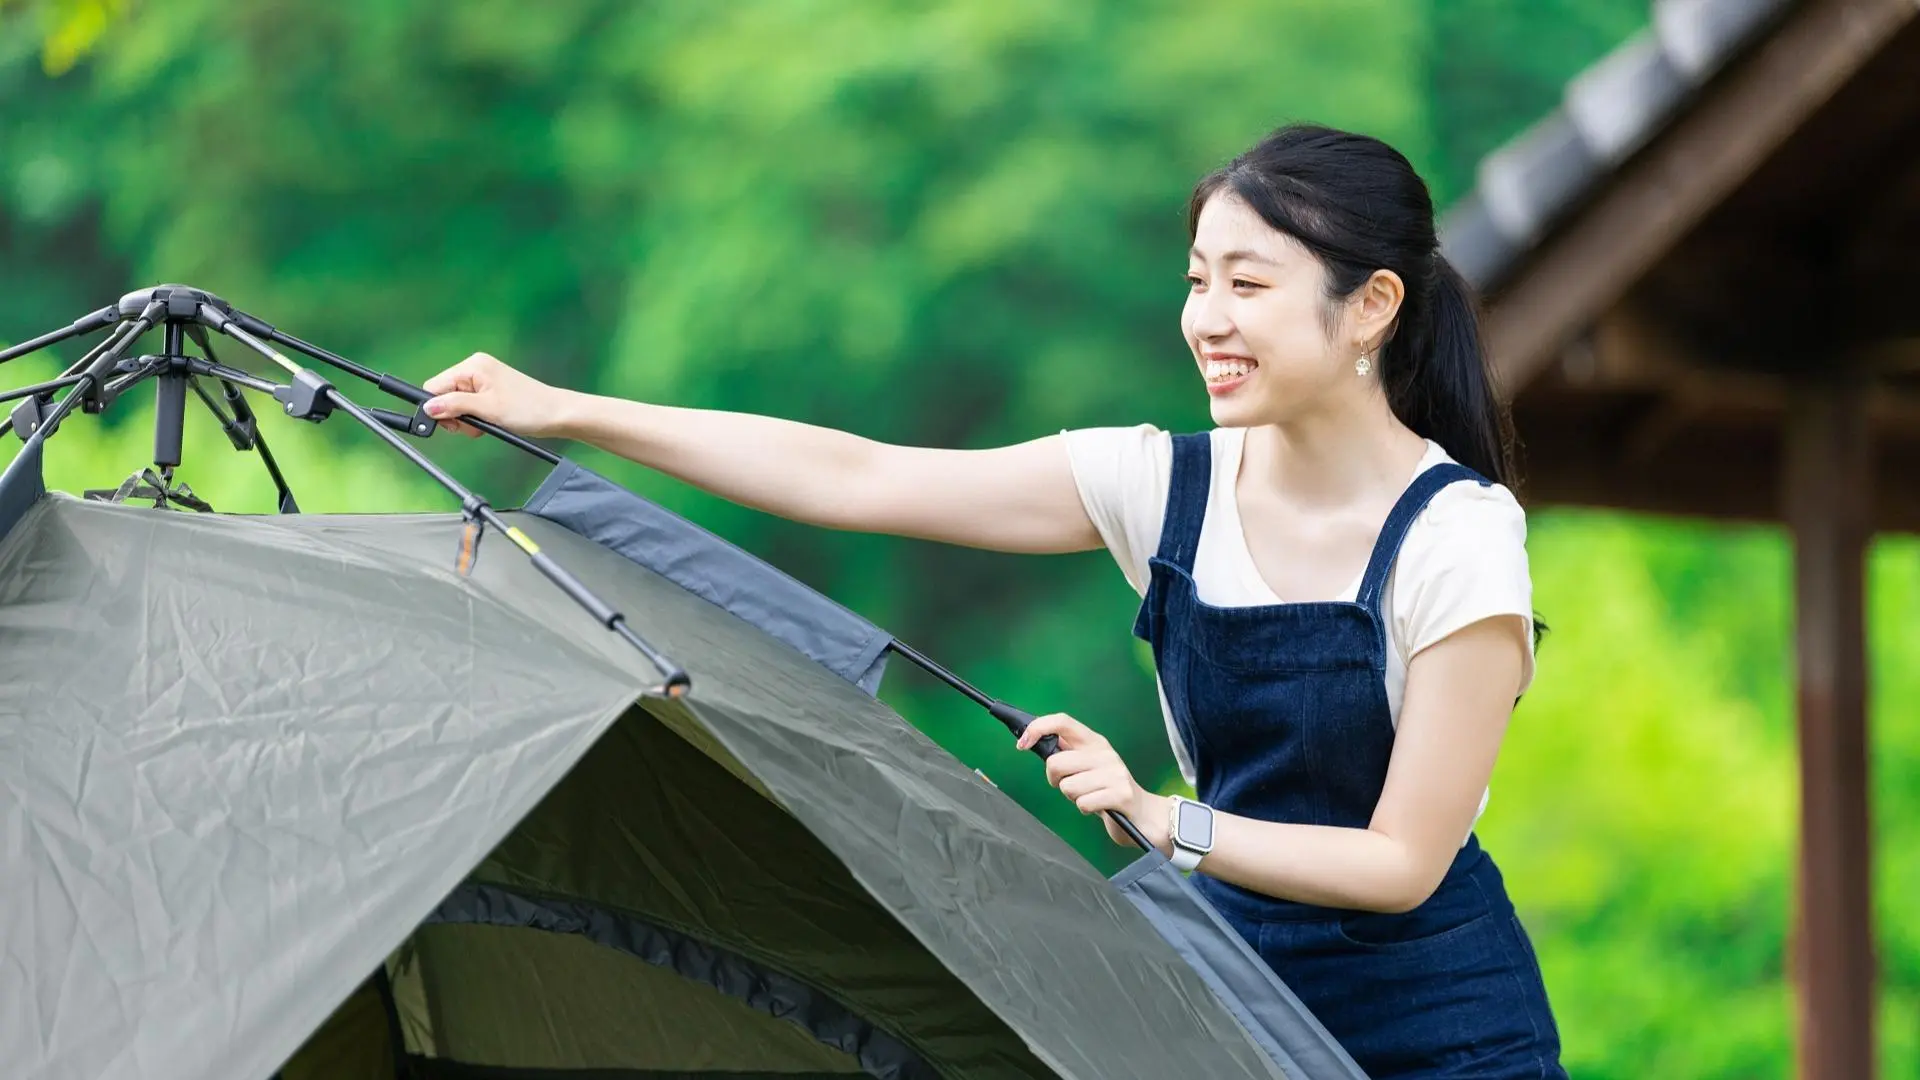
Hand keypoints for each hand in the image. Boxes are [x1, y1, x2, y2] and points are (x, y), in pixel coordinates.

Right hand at [422, 352, 576, 438]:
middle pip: (444, 395)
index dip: (438, 408)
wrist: (558, 414)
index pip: (435, 386)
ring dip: (467, 420)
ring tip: (487, 424)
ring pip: (457, 404)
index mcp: (473, 366)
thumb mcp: (487, 409)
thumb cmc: (529, 408)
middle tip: (474, 426)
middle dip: (455, 416)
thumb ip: (455, 406)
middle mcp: (476, 368)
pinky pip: (470, 407)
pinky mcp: (490, 392)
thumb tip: (429, 408)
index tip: (450, 424)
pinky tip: (491, 423)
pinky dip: (476, 419)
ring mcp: (484, 380)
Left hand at [1016, 712, 1169, 849]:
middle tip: (1071, 786)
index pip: (1062, 721)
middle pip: (1056, 762)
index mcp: (1094, 741)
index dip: (1037, 728)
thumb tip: (1032, 741)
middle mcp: (1104, 753)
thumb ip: (1066, 754)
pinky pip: (1083, 803)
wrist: (1144, 815)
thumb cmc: (1107, 791)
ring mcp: (1114, 772)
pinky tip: (1099, 807)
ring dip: (1073, 798)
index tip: (1021, 745)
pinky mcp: (1121, 794)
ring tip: (1090, 797)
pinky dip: (1086, 809)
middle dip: (1055, 780)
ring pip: (1067, 787)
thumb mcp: (1088, 766)